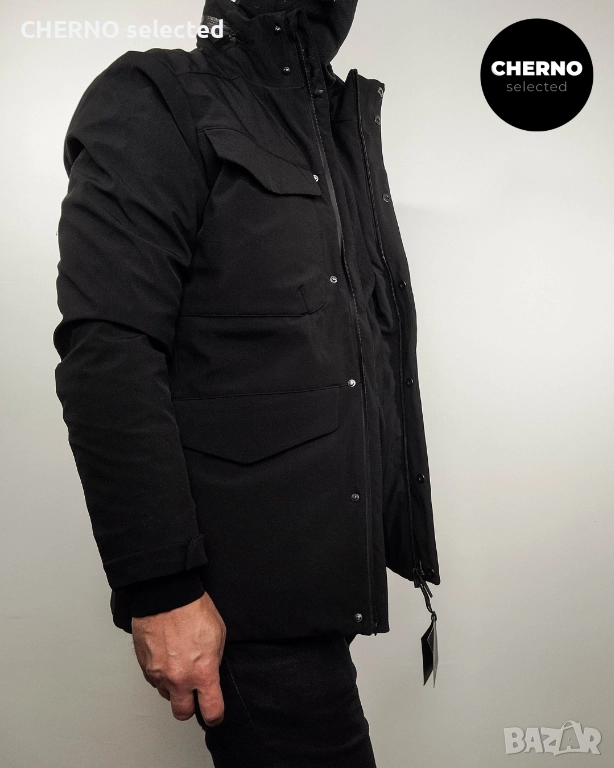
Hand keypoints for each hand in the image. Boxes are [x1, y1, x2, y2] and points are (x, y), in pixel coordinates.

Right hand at [132, 591, 225, 725]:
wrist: (166, 595)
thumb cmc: (193, 609)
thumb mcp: (218, 634)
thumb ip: (214, 660)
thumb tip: (210, 672)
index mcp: (202, 672)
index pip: (211, 711)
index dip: (215, 715)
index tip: (215, 713)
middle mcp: (179, 679)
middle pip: (183, 713)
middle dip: (190, 707)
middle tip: (194, 695)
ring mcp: (159, 674)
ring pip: (166, 695)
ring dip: (174, 688)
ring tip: (179, 666)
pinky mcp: (145, 666)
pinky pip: (154, 680)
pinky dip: (161, 674)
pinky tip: (167, 657)